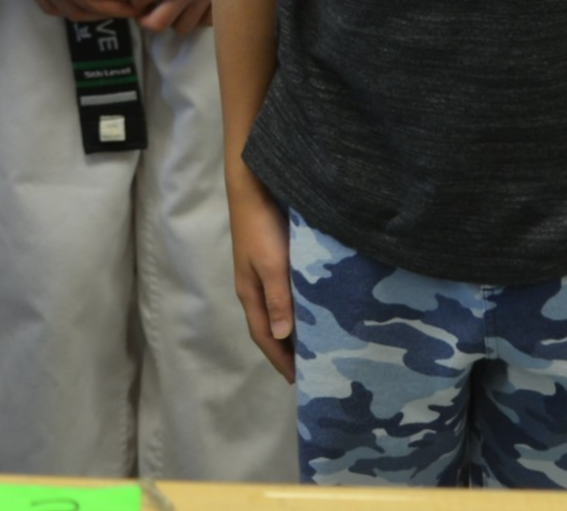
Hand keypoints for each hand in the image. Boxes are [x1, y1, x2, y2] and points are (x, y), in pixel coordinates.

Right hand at [227, 163, 295, 377]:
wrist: (253, 185)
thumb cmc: (262, 226)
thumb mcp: (271, 265)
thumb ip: (278, 299)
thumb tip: (282, 337)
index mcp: (250, 293)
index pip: (264, 336)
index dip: (279, 359)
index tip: (298, 380)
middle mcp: (254, 287)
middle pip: (270, 326)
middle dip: (286, 349)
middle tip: (311, 367)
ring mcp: (262, 271)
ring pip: (279, 309)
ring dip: (293, 328)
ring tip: (315, 342)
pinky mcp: (273, 257)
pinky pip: (286, 292)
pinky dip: (298, 306)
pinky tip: (313, 305)